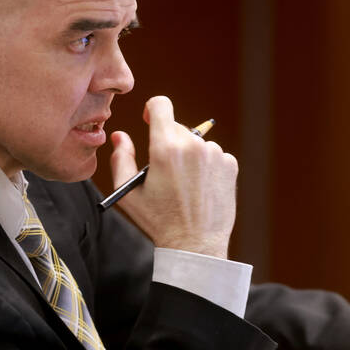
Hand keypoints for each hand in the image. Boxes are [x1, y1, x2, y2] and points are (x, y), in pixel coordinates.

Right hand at [109, 96, 236, 256]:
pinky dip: (205, 166)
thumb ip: (121, 159)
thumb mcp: (128, 193)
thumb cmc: (158, 221)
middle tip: (164, 171)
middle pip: (176, 128)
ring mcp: (215, 154)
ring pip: (195, 143)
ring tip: (183, 186)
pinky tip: (199, 189)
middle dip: (167, 143)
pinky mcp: (229, 165)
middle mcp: (193, 146)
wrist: (195, 245)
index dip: (151, 109)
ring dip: (188, 156)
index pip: (160, 105)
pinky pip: (213, 155)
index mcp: (165, 148)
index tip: (149, 119)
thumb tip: (120, 136)